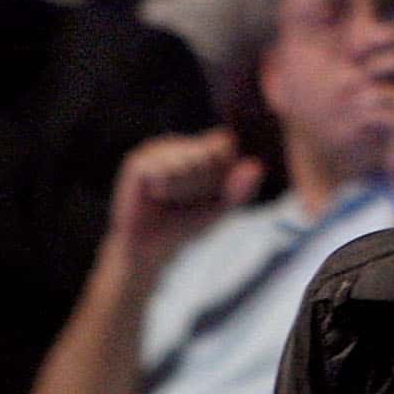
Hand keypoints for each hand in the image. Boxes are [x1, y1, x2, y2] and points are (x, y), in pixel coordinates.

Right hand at [107, 129, 259, 275]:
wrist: (151, 250)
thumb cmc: (188, 224)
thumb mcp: (222, 208)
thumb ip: (240, 189)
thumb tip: (255, 167)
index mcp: (203, 148)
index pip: (226, 143)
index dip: (225, 169)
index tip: (213, 192)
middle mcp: (181, 143)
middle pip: (209, 151)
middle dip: (206, 181)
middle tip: (187, 200)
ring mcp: (158, 150)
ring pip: (188, 158)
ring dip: (186, 185)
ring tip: (172, 198)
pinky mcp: (138, 163)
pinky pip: (162, 168)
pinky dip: (166, 186)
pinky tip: (158, 195)